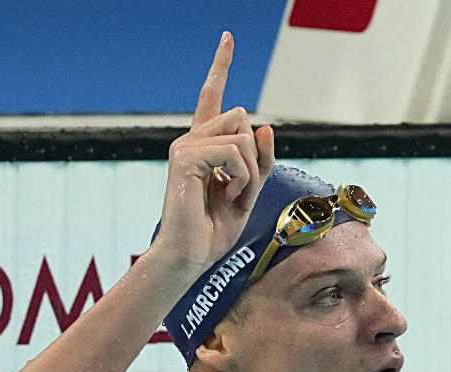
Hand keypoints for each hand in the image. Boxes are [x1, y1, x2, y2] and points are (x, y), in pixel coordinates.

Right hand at [152, 31, 275, 272]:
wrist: (190, 256)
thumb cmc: (213, 231)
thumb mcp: (249, 192)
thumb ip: (260, 160)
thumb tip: (265, 126)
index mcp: (204, 145)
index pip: (213, 97)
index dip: (221, 65)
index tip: (228, 36)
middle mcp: (190, 139)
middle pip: (242, 117)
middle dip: (254, 157)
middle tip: (238, 191)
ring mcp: (185, 146)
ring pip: (242, 134)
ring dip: (250, 171)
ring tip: (231, 196)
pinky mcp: (185, 157)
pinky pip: (235, 152)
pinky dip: (242, 177)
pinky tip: (227, 195)